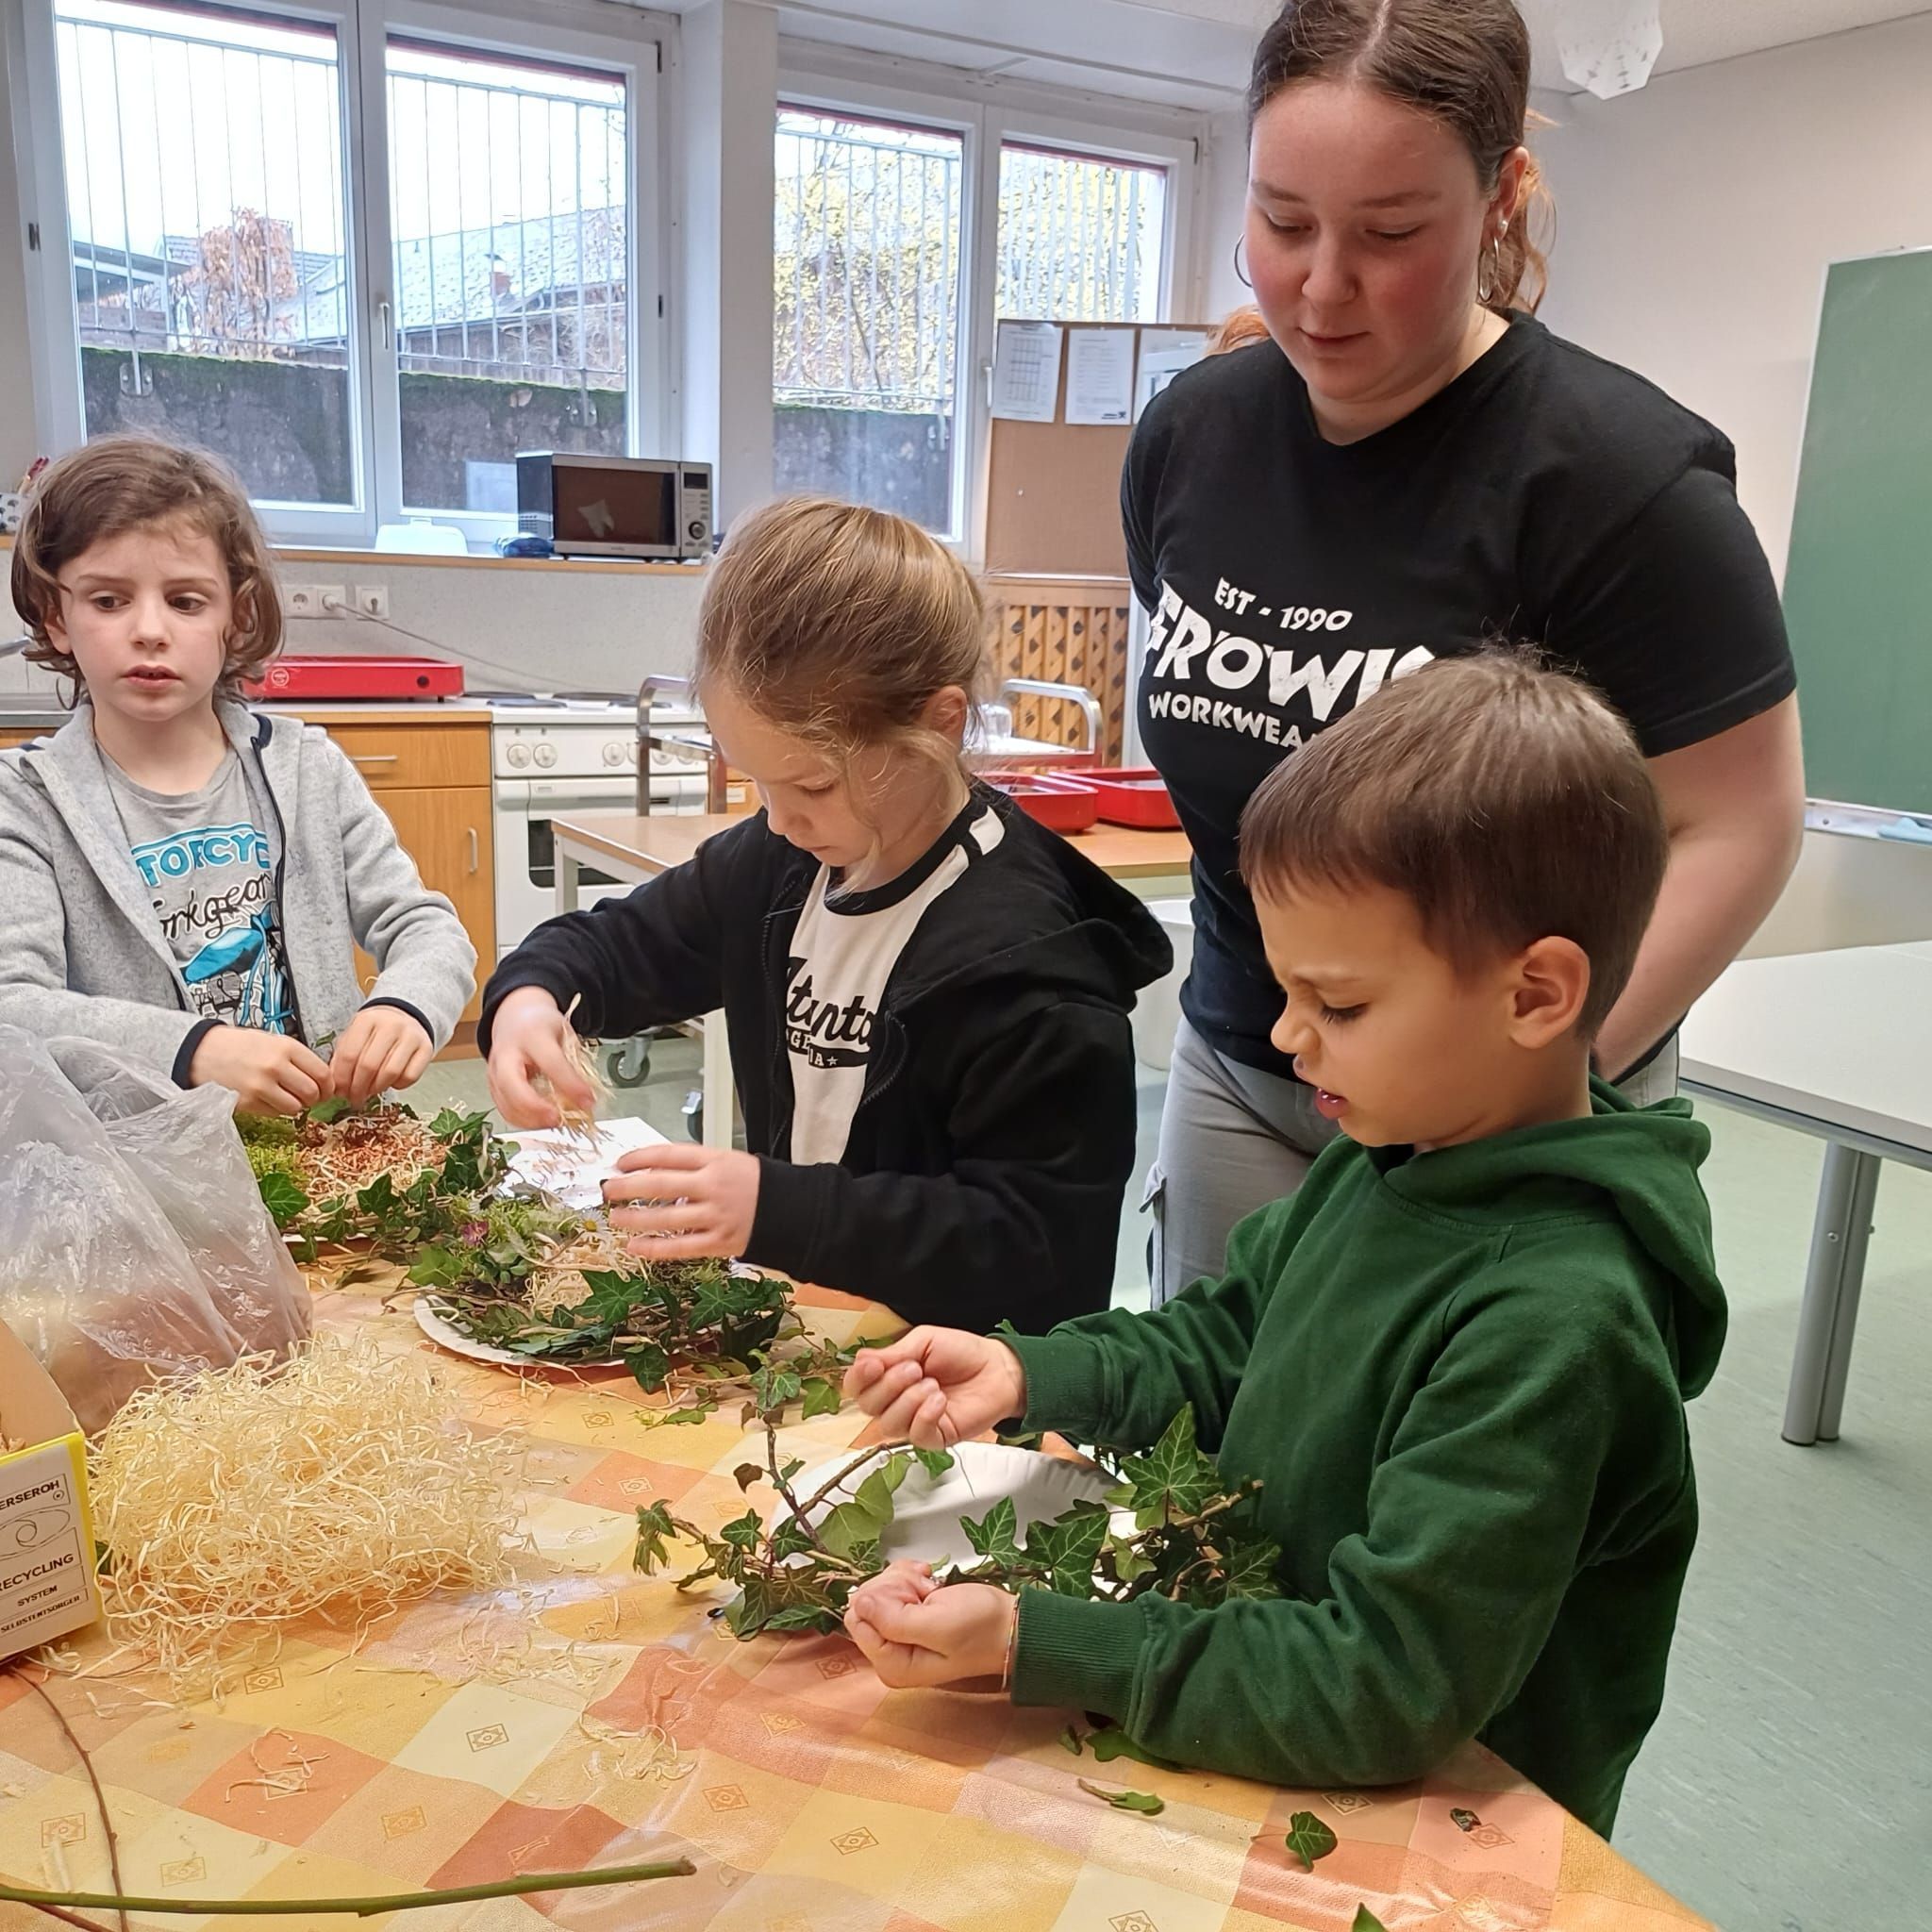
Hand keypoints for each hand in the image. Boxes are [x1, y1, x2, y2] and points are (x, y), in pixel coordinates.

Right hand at [189, 1025, 331, 1115]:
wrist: (203, 1052)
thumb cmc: (241, 1046)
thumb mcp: (274, 1041)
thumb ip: (298, 1058)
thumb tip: (323, 1079)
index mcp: (286, 1047)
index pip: (323, 1073)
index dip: (328, 1086)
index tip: (327, 1089)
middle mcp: (275, 1066)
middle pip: (312, 1093)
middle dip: (314, 1098)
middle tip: (310, 1097)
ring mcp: (261, 1086)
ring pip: (296, 1107)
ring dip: (296, 1106)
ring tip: (287, 1097)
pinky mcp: (247, 1102)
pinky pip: (275, 1114)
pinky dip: (277, 1110)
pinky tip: (269, 1099)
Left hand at [330, 1004, 432, 1103]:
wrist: (404, 1019)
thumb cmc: (374, 1034)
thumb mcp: (354, 1037)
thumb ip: (342, 1058)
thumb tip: (337, 1088)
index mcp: (367, 1020)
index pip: (349, 1054)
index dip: (342, 1078)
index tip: (339, 1092)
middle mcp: (391, 1025)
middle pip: (369, 1065)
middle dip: (358, 1088)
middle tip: (354, 1099)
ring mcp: (411, 1036)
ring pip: (391, 1072)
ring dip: (377, 1088)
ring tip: (370, 1092)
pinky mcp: (426, 1048)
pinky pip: (410, 1076)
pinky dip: (398, 1085)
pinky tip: (391, 1082)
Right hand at [486, 987, 593, 1127]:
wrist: (515, 1017)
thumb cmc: (541, 1026)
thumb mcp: (565, 1035)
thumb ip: (573, 1064)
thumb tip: (584, 1098)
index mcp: (531, 1034)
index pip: (551, 1062)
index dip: (571, 1085)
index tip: (588, 1100)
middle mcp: (507, 1053)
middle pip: (512, 1086)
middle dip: (536, 1108)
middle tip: (558, 1117)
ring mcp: (494, 1071)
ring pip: (505, 1103)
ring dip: (531, 1120)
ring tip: (554, 1121)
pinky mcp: (491, 1086)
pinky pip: (504, 1109)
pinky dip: (523, 1120)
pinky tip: (540, 1120)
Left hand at [603, 1143, 759, 1260]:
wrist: (793, 1210)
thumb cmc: (756, 1185)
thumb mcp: (728, 1161)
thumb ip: (694, 1165)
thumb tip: (651, 1171)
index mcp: (716, 1161)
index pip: (669, 1154)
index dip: (640, 1157)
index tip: (621, 1163)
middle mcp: (713, 1186)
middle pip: (661, 1184)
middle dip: (628, 1187)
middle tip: (608, 1190)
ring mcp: (716, 1216)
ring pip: (666, 1218)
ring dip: (635, 1218)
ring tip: (615, 1218)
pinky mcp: (719, 1242)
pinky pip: (680, 1247)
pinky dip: (654, 1247)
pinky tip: (635, 1246)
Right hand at [842, 1326, 1027, 1449]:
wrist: (997, 1369)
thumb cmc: (961, 1353)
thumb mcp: (924, 1341)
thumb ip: (893, 1353)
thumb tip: (861, 1360)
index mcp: (889, 1376)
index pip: (857, 1386)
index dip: (859, 1378)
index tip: (874, 1365)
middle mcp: (896, 1402)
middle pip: (867, 1407)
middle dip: (889, 1386)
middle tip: (915, 1369)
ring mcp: (914, 1422)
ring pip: (888, 1425)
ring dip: (909, 1401)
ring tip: (933, 1384)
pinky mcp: (934, 1438)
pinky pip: (915, 1436)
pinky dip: (924, 1416)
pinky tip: (940, 1401)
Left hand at [845, 1564, 1016, 1688]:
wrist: (1009, 1624)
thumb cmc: (981, 1629)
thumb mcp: (939, 1626)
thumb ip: (894, 1620)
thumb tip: (859, 1603)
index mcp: (893, 1665)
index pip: (858, 1618)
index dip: (884, 1597)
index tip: (914, 1595)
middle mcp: (890, 1653)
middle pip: (866, 1602)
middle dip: (895, 1587)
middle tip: (925, 1592)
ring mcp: (897, 1635)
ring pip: (878, 1590)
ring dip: (904, 1580)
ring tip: (931, 1590)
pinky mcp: (907, 1618)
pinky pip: (891, 1586)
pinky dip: (909, 1576)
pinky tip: (928, 1582)